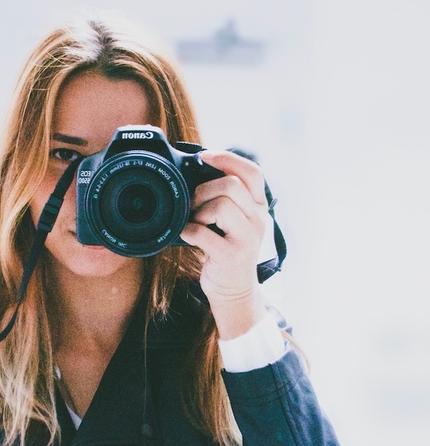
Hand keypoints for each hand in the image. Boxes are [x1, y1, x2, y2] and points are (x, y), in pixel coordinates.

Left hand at [179, 150, 270, 338]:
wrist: (233, 289)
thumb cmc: (226, 248)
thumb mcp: (233, 220)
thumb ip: (225, 197)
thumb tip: (195, 170)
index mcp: (258, 206)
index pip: (252, 172)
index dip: (227, 159)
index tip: (204, 156)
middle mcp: (258, 219)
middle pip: (232, 185)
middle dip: (204, 189)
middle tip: (194, 204)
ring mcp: (248, 238)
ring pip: (220, 205)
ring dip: (197, 211)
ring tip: (195, 222)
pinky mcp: (232, 255)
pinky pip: (202, 232)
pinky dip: (188, 231)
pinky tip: (187, 236)